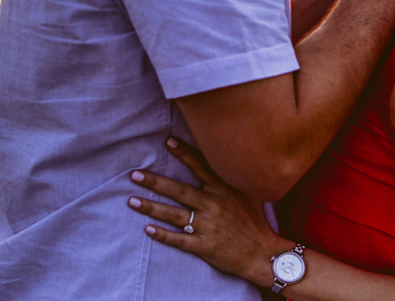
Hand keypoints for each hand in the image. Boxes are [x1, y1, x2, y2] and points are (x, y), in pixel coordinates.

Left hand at [128, 138, 288, 286]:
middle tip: (135, 175)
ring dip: (152, 207)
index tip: (167, 142)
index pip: (201, 166)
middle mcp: (214, 204)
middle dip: (156, 182)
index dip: (184, 153)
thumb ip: (234, 176)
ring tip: (132, 201)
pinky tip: (148, 230)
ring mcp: (209, 226)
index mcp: (224, 189)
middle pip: (180, 190)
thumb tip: (227, 154)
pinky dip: (163, 235)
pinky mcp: (205, 246)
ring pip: (175, 215)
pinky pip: (180, 240)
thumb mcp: (249, 193)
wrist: (262, 252)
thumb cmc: (254, 220)